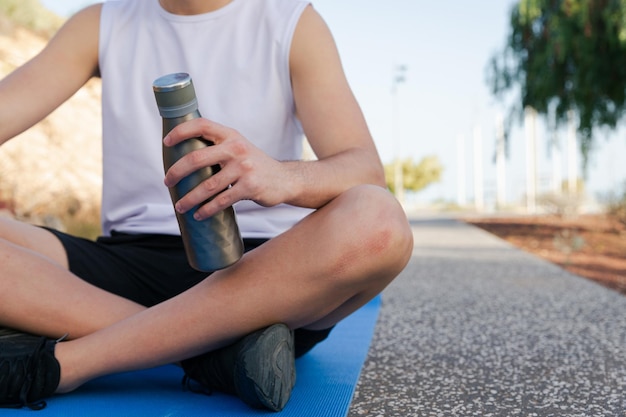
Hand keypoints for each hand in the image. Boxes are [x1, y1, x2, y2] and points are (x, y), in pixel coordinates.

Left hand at [163, 118, 291, 219]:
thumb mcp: (239, 148)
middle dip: (177, 172)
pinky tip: (199, 215)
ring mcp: (244, 168)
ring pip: (207, 185)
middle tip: (167, 183)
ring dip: (190, 198)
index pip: (201, 125)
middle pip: (196, 158)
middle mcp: (236, 148)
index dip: (180, 131)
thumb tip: (183, 158)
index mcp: (230, 135)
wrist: (285, 179)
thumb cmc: (254, 165)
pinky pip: (222, 200)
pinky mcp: (250, 187)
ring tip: (180, 207)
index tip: (166, 143)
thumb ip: (217, 148)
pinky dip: (207, 210)